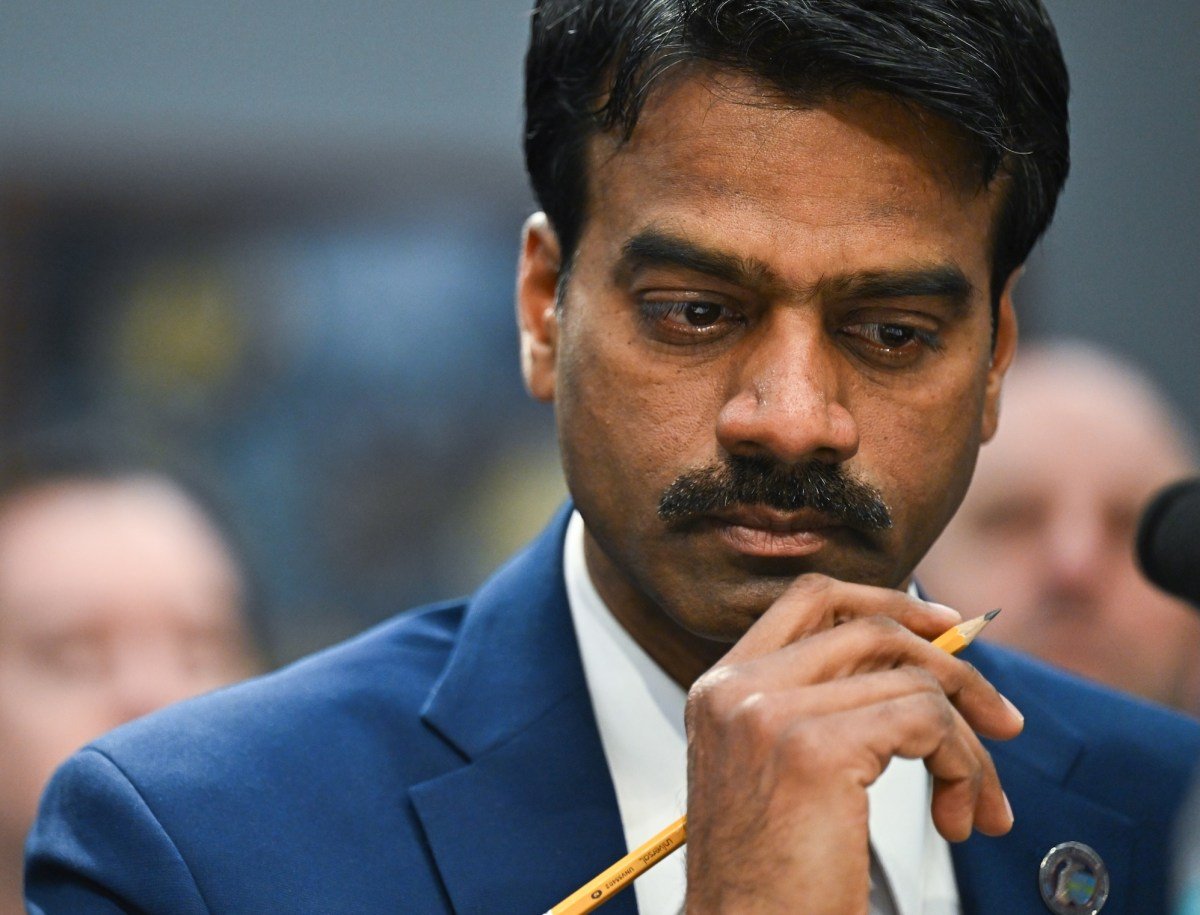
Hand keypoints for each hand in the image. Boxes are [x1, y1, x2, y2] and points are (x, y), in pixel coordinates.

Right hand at [683, 574, 1022, 913]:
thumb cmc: (772, 884)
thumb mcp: (778, 776)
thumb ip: (822, 710)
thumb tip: (916, 667)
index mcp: (722, 689)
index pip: (810, 599)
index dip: (887, 602)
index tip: (943, 629)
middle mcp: (739, 689)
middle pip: (870, 629)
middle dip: (953, 668)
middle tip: (1001, 722)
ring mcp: (771, 712)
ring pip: (912, 681)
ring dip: (966, 745)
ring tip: (977, 805)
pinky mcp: (815, 748)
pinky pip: (926, 720)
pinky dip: (962, 765)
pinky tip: (958, 817)